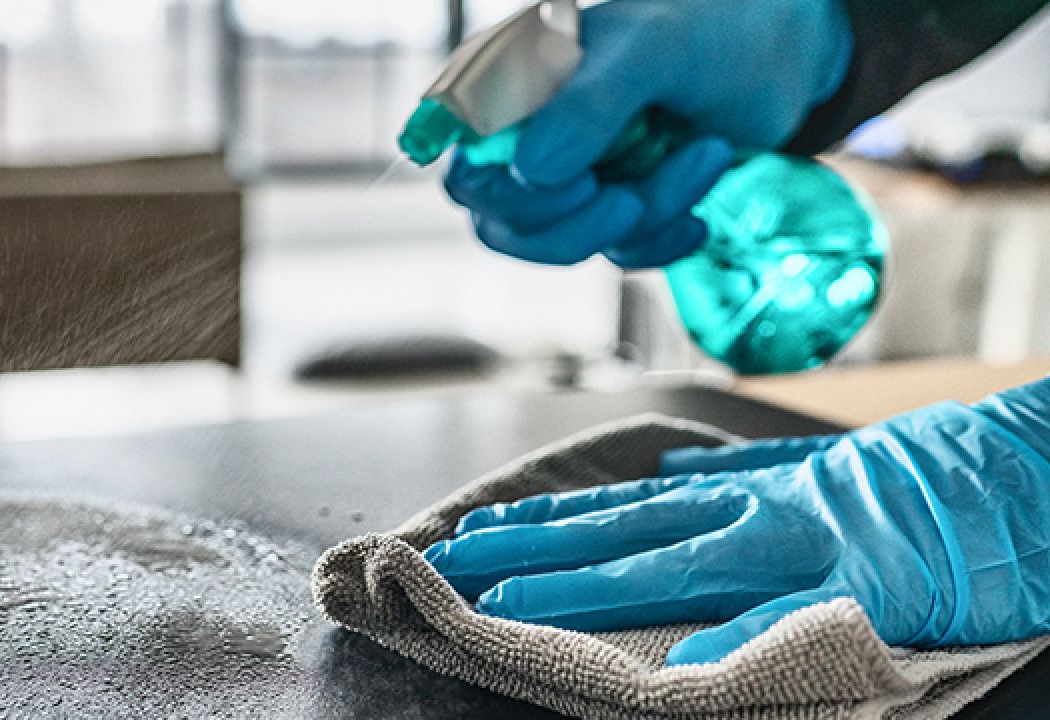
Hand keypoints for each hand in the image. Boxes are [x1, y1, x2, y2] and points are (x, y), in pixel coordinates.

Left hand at [425, 379, 1049, 665]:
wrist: (1021, 468)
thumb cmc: (923, 477)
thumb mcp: (819, 470)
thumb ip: (747, 485)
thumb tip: (674, 479)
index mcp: (750, 488)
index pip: (627, 505)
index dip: (554, 520)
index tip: (487, 532)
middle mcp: (758, 508)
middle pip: (626, 529)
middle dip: (540, 548)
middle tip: (462, 563)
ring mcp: (804, 542)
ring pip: (674, 562)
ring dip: (590, 582)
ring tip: (515, 599)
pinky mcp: (863, 582)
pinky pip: (787, 617)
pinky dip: (732, 640)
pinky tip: (679, 669)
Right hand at [445, 0, 852, 266]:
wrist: (787, 57)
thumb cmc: (713, 30)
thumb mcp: (653, 52)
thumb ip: (588, 106)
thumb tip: (530, 173)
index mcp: (512, 84)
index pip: (463, 162)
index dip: (504, 192)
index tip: (577, 183)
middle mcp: (528, 134)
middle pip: (499, 220)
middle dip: (575, 223)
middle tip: (634, 198)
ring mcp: (570, 177)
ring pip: (564, 243)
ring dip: (644, 217)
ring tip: (705, 156)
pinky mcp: (613, 209)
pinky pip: (617, 253)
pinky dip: (663, 239)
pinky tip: (700, 209)